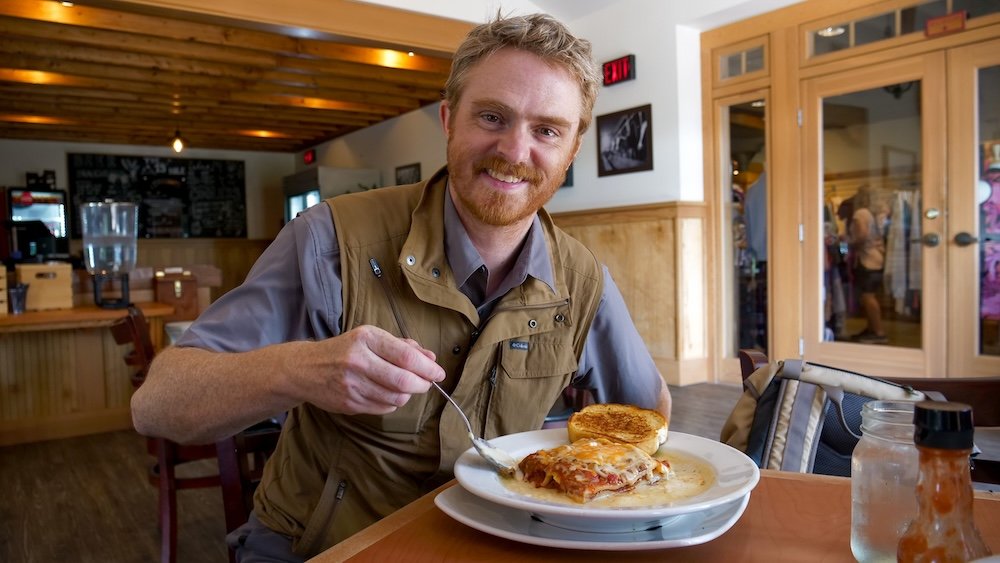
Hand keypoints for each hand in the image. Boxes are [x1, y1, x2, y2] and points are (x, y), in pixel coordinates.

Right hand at [288, 325, 445, 415]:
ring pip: (396, 397)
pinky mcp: (349, 403)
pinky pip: (383, 408)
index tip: (438, 373)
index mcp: (366, 339)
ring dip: (408, 394)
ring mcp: (352, 385)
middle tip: (427, 383)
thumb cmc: (345, 350)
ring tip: (406, 387)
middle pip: (403, 380)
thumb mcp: (371, 338)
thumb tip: (431, 358)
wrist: (305, 369)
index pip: (406, 356)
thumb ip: (402, 346)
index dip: (428, 367)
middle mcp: (358, 361)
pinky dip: (393, 402)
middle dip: (423, 384)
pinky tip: (388, 394)